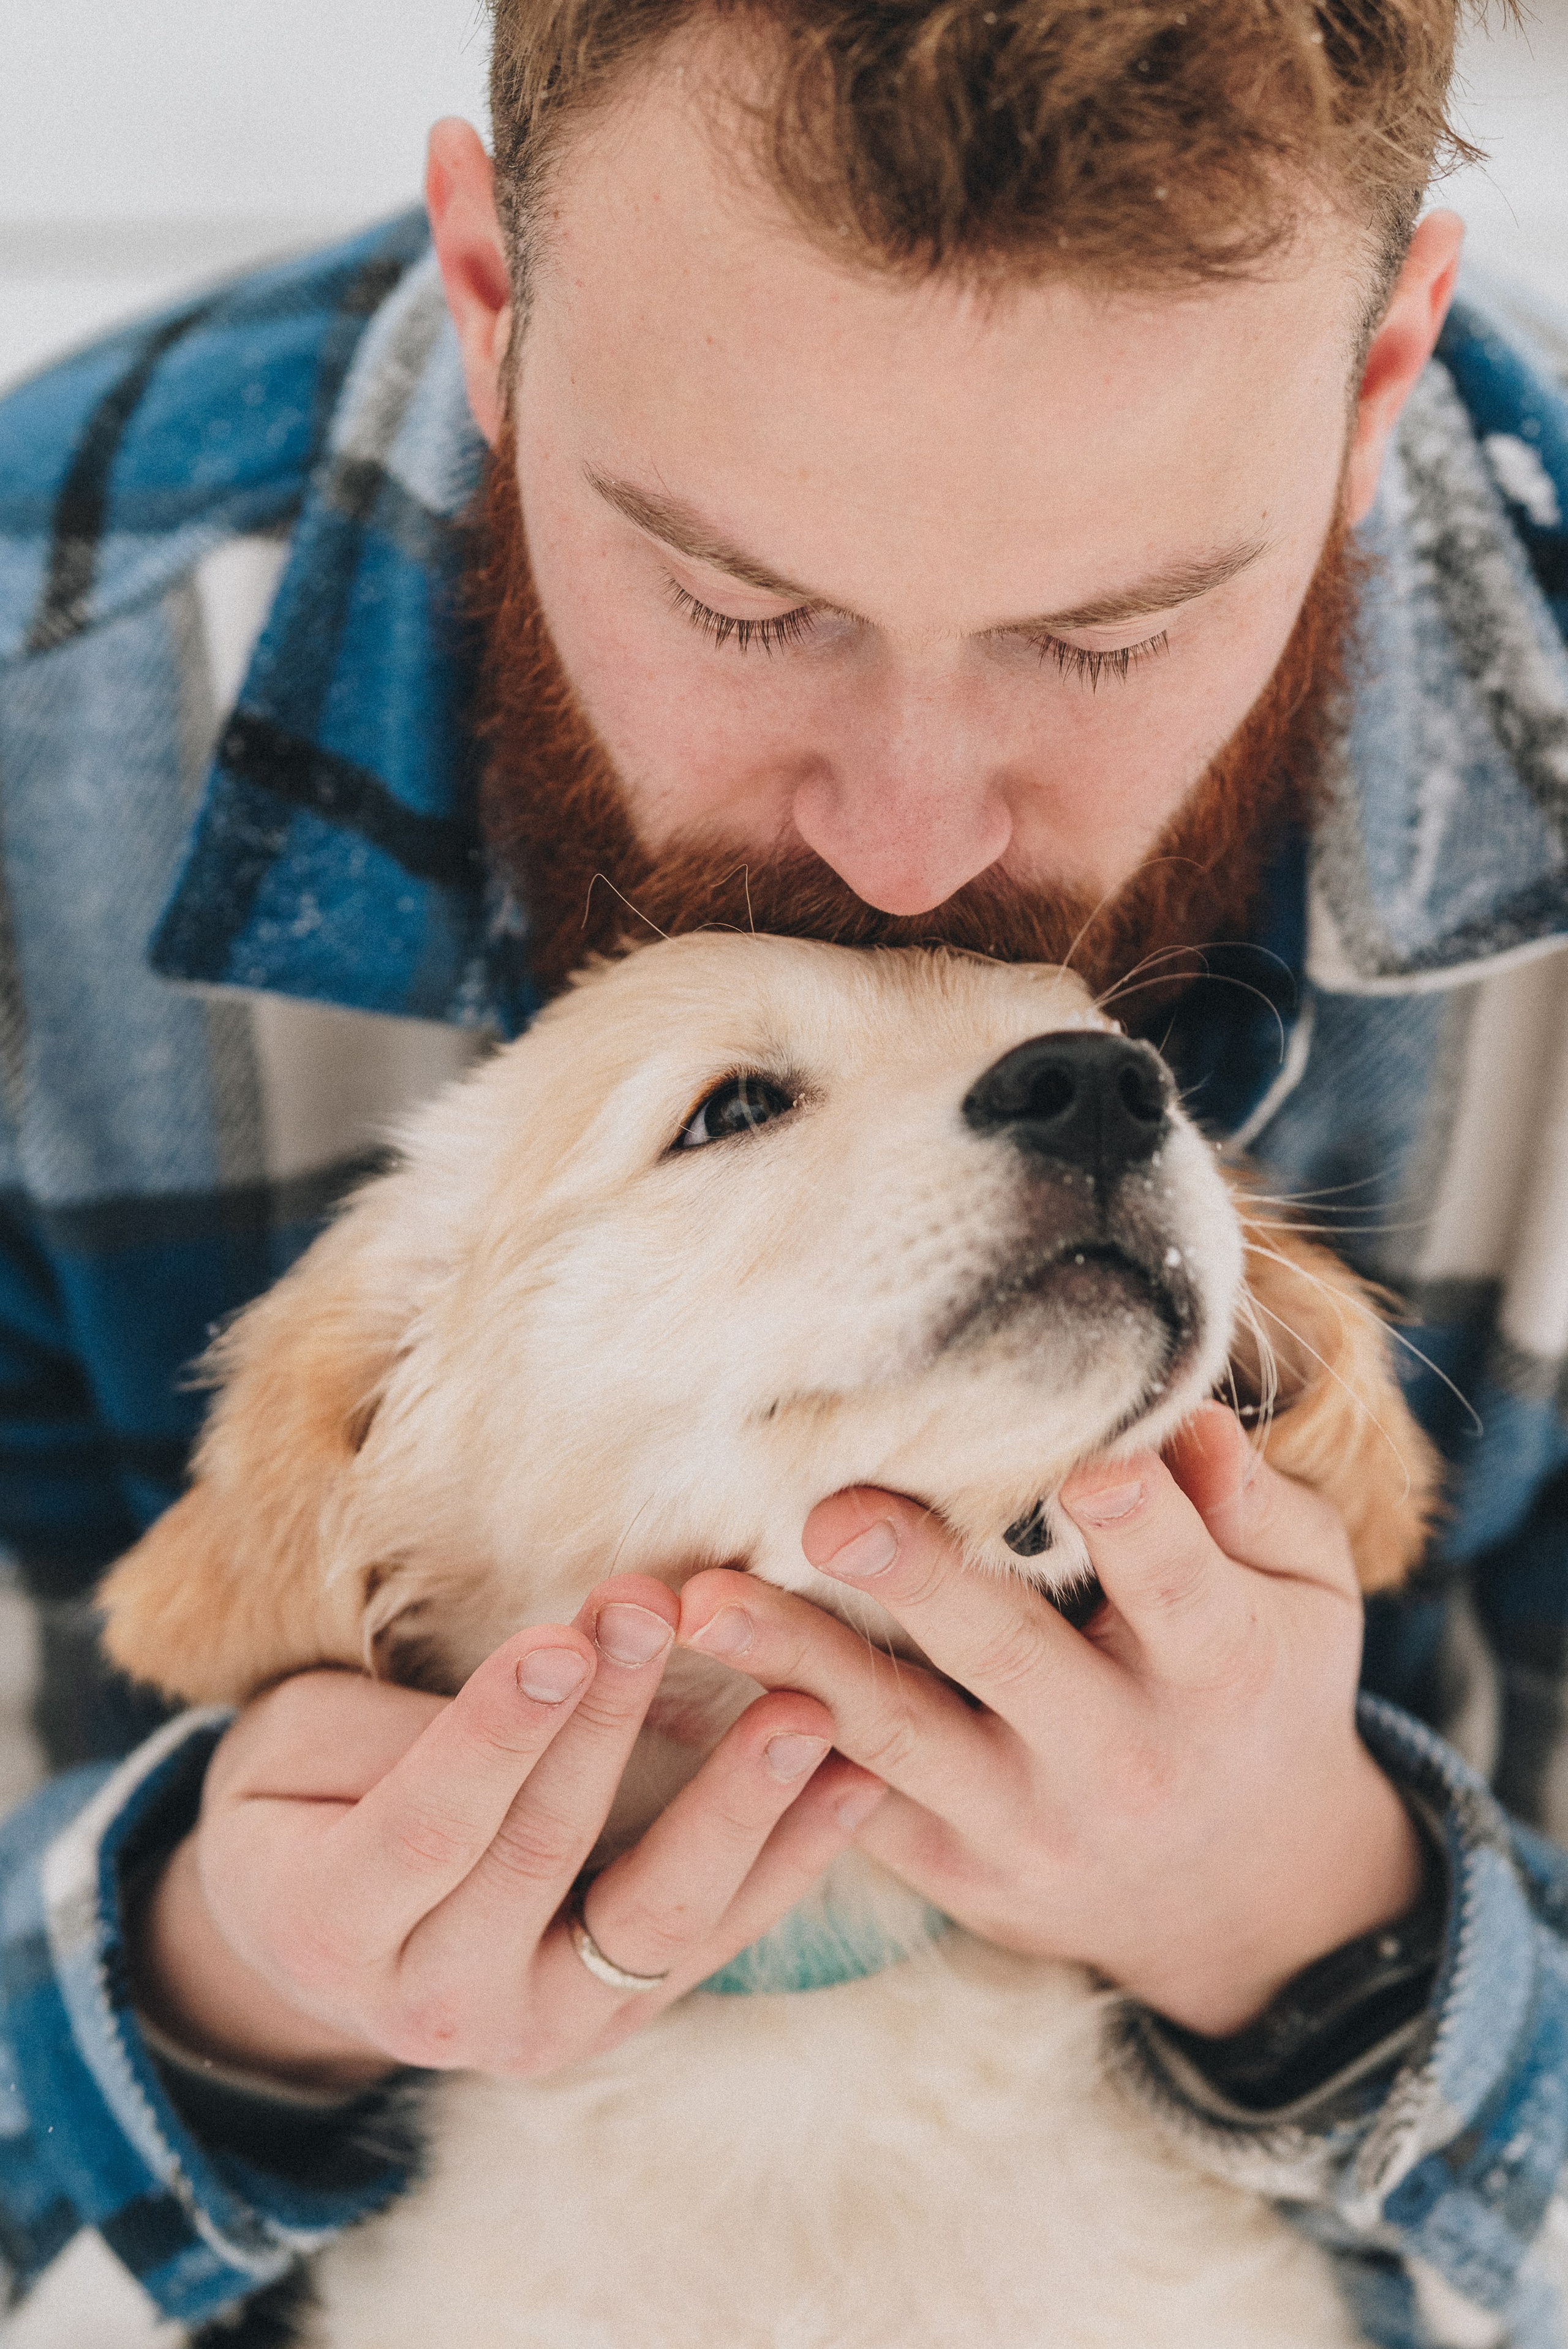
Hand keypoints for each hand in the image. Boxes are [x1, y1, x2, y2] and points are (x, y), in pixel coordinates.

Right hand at [129, 1575, 884, 2085]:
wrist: (311, 1948)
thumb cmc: (299, 1807)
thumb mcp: (295, 1751)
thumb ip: (394, 1730)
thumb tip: (545, 1672)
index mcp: (332, 1927)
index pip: (430, 1823)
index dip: (501, 1732)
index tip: (569, 1636)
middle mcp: (434, 2004)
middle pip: (540, 1856)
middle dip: (608, 1724)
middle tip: (665, 1612)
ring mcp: (536, 2027)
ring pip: (651, 1924)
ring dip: (735, 1812)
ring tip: (806, 1717)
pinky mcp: (616, 2020)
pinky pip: (712, 1944)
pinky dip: (789, 1865)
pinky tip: (854, 1783)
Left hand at [677, 1405, 1421, 2035]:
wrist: (1242, 1898)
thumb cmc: (1263, 1691)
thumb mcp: (1306, 1595)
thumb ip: (1255, 1504)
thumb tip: (1184, 1420)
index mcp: (1221, 1666)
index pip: (1177, 1584)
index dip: (1136, 1525)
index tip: (1082, 1464)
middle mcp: (1123, 1753)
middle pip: (1010, 1660)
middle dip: (920, 1584)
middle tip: (832, 1513)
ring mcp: (1030, 1822)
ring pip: (899, 1738)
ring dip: (795, 1665)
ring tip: (701, 1603)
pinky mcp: (956, 1868)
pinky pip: (854, 1807)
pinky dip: (771, 1752)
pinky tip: (685, 1690)